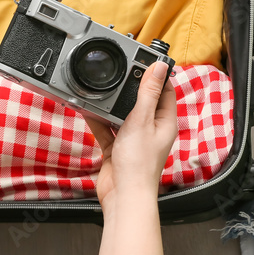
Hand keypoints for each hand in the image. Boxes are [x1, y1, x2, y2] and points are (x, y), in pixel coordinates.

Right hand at [84, 62, 178, 214]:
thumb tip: (159, 67)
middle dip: (129, 88)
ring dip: (111, 105)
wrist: (123, 195)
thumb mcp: (142, 120)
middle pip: (142, 101)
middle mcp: (151, 130)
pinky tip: (88, 110)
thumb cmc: (138, 163)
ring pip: (122, 115)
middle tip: (118, 71)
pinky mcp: (117, 148)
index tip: (145, 60)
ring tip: (100, 89)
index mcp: (165, 122)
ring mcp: (134, 140)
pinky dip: (98, 121)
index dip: (157, 74)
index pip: (165, 91)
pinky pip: (107, 129)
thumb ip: (148, 92)